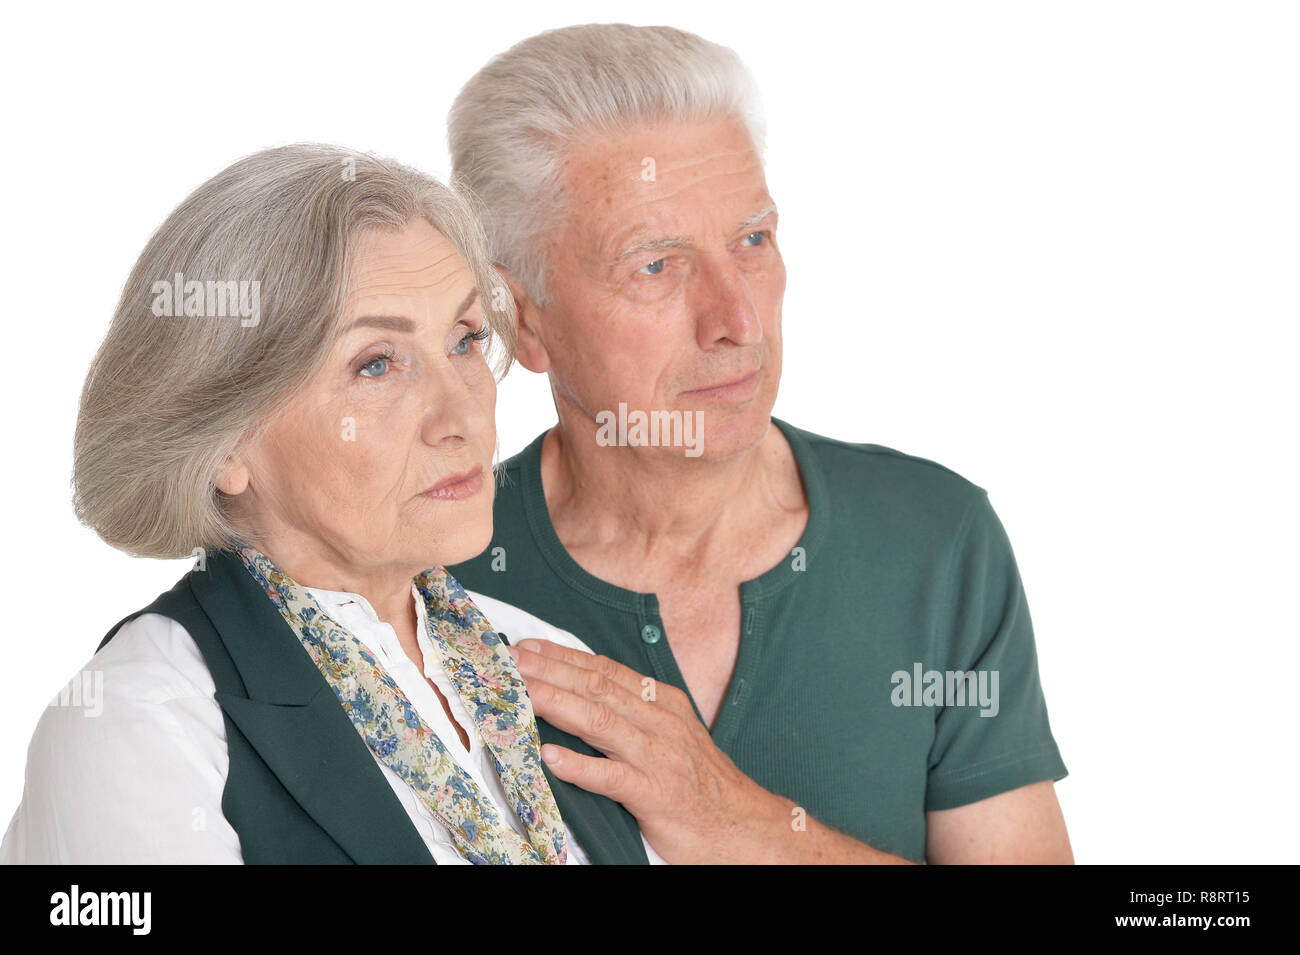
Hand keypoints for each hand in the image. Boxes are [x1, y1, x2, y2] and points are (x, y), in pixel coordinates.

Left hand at [508, 638, 794, 863]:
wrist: (742, 826)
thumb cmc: (700, 783)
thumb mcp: (672, 734)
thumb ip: (635, 714)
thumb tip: (587, 696)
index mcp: (663, 703)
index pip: (605, 670)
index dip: (564, 656)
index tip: (529, 648)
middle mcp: (660, 723)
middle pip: (596, 688)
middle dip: (549, 672)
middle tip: (510, 662)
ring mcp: (658, 758)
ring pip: (599, 723)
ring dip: (556, 704)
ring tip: (521, 694)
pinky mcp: (655, 795)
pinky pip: (611, 778)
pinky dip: (579, 766)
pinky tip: (550, 757)